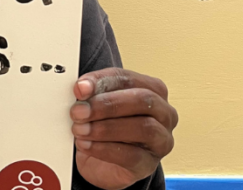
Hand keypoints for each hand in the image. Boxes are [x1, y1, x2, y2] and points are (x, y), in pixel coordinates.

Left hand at [70, 68, 177, 189]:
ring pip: (143, 128)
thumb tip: (81, 88)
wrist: (101, 162)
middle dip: (107, 104)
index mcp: (152, 89)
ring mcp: (161, 140)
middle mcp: (163, 113)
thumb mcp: (96, 104)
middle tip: (79, 111)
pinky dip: (104, 149)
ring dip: (105, 128)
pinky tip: (85, 144)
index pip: (129, 79)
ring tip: (80, 129)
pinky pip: (132, 156)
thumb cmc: (103, 124)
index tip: (79, 88)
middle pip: (143, 100)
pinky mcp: (149, 164)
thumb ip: (91, 93)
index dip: (102, 81)